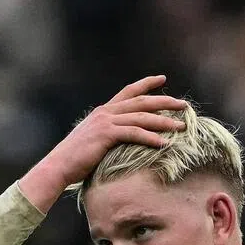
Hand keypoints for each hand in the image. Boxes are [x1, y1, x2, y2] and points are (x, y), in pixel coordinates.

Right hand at [19, 76, 187, 209]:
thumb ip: (114, 134)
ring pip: (141, 118)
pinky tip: (165, 143)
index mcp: (105, 111)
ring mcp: (105, 122)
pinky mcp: (105, 135)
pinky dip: (150, 138)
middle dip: (164, 102)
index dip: (147, 84)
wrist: (61, 164)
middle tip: (184, 105)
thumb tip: (129, 139)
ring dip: (163, 122)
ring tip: (182, 127)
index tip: (163, 79)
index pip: (129, 92)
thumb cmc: (81, 157)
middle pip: (141, 102)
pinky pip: (133, 134)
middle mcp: (106, 112)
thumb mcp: (99, 140)